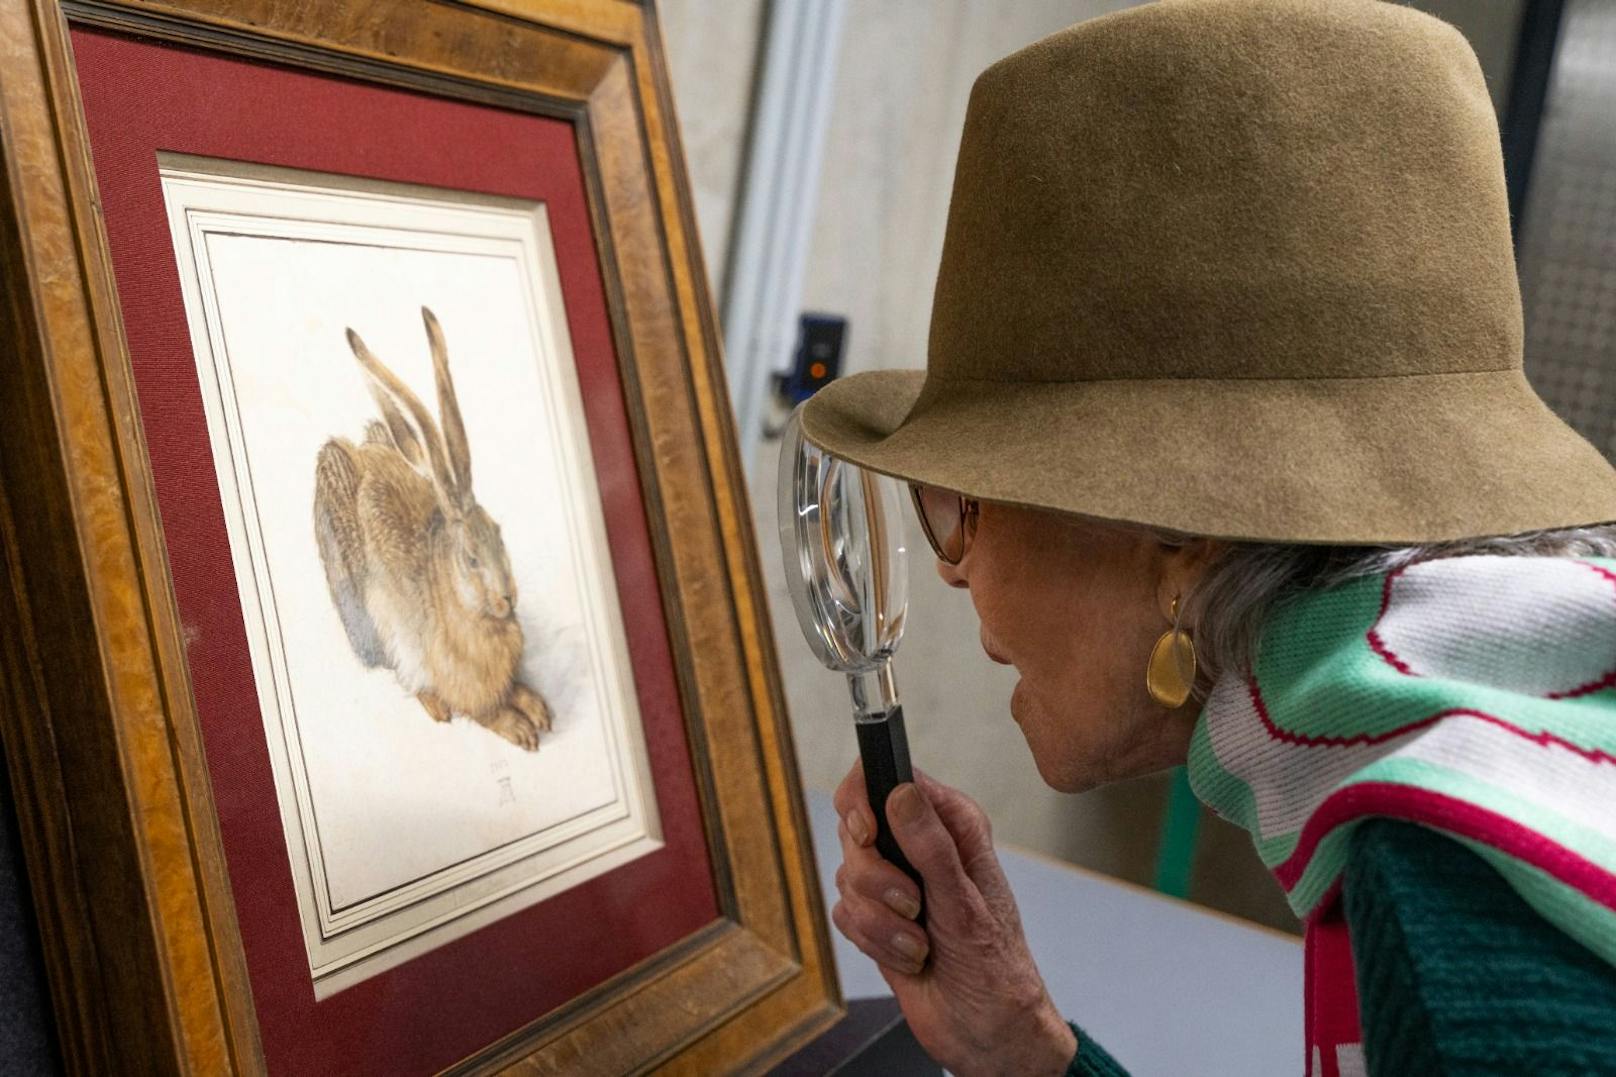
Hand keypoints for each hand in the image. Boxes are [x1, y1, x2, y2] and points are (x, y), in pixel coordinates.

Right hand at [832, 763, 1076, 1076]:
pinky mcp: (876, 917)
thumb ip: (931, 845)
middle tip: (912, 904)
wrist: (985, 1028)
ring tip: (919, 942)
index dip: (864, 800)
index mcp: (952, 825)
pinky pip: (845, 913)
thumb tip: (900, 793)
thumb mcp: (965, 902)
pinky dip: (874, 940)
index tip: (867, 832)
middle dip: (877, 878)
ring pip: (848, 875)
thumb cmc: (994, 966)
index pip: (890, 777)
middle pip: (855, 828)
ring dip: (881, 921)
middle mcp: (920, 845)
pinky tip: (909, 956)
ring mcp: (895, 882)